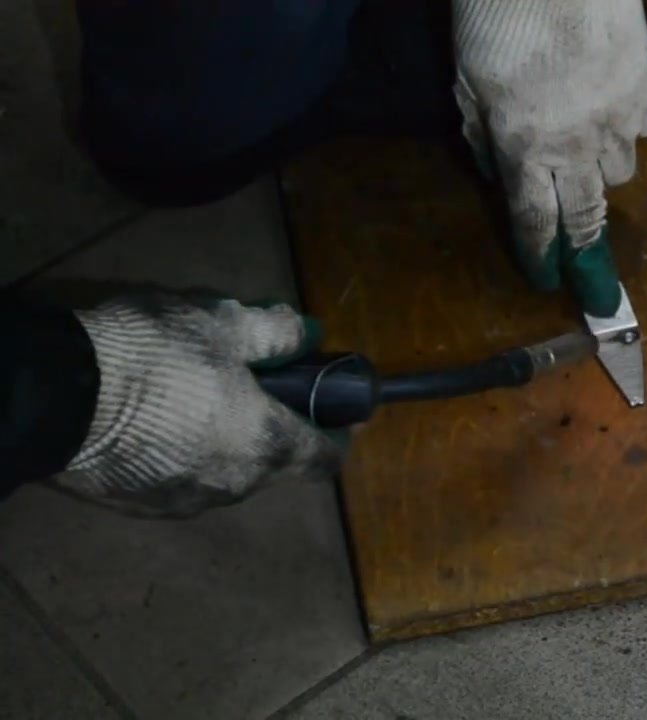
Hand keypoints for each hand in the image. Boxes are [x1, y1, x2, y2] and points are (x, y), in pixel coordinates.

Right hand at [53, 294, 344, 517]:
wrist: (56, 395)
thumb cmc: (157, 354)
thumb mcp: (223, 324)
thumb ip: (276, 333)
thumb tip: (312, 333)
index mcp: (266, 447)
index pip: (325, 458)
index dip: (336, 433)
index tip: (334, 407)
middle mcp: (234, 487)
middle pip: (274, 464)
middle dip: (274, 426)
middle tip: (257, 385)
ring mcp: (184, 503)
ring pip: (225, 474)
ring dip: (226, 442)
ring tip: (200, 396)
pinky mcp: (138, 507)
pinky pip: (179, 481)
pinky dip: (182, 456)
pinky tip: (159, 422)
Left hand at [452, 0, 646, 316]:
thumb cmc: (500, 13)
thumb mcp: (467, 79)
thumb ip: (482, 135)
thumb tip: (502, 175)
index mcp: (525, 146)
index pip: (535, 221)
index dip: (539, 256)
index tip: (545, 280)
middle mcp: (577, 146)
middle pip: (586, 215)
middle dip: (584, 246)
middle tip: (585, 262)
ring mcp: (621, 120)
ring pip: (622, 172)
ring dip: (603, 170)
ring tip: (589, 147)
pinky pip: (646, 129)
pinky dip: (630, 127)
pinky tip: (613, 104)